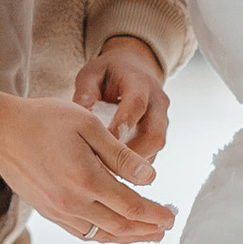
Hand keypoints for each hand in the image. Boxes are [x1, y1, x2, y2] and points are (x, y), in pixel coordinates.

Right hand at [0, 88, 170, 242]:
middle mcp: (73, 202)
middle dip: (146, 230)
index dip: (155, 214)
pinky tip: (113, 231)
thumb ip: (120, 155)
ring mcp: (58, 211)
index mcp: (87, 179)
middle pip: (119, 227)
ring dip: (127, 237)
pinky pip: (81, 233)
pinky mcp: (48, 212)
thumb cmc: (44, 120)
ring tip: (146, 235)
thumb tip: (150, 178)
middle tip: (165, 228)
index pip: (131, 207)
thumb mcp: (88, 126)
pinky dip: (102, 235)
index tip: (171, 216)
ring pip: (100, 235)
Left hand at [75, 34, 171, 162]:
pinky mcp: (159, 132)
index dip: (122, 126)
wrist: (134, 69)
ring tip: (108, 174)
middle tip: (106, 168)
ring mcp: (162, 119)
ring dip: (134, 162)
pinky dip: (135, 164)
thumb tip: (81, 111)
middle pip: (153, 133)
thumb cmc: (109, 73)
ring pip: (156, 146)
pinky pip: (152, 152)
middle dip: (131, 154)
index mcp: (140, 83)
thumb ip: (86, 89)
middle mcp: (157, 102)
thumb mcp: (93, 72)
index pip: (136, 106)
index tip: (102, 144)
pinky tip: (114, 172)